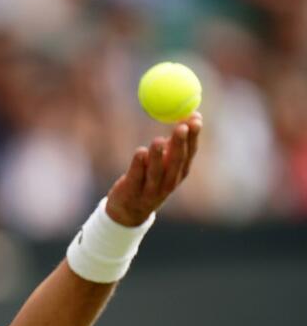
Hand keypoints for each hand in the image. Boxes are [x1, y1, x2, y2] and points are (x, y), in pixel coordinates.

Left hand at [106, 112, 201, 226]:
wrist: (129, 211)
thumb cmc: (150, 180)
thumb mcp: (164, 164)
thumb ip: (173, 143)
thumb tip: (189, 114)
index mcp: (178, 174)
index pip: (189, 153)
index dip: (194, 137)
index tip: (196, 119)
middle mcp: (168, 183)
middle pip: (175, 163)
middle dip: (180, 144)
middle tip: (181, 127)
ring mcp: (151, 189)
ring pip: (156, 172)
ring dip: (158, 156)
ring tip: (159, 140)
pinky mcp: (132, 191)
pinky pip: (136, 176)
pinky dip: (138, 165)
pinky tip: (140, 152)